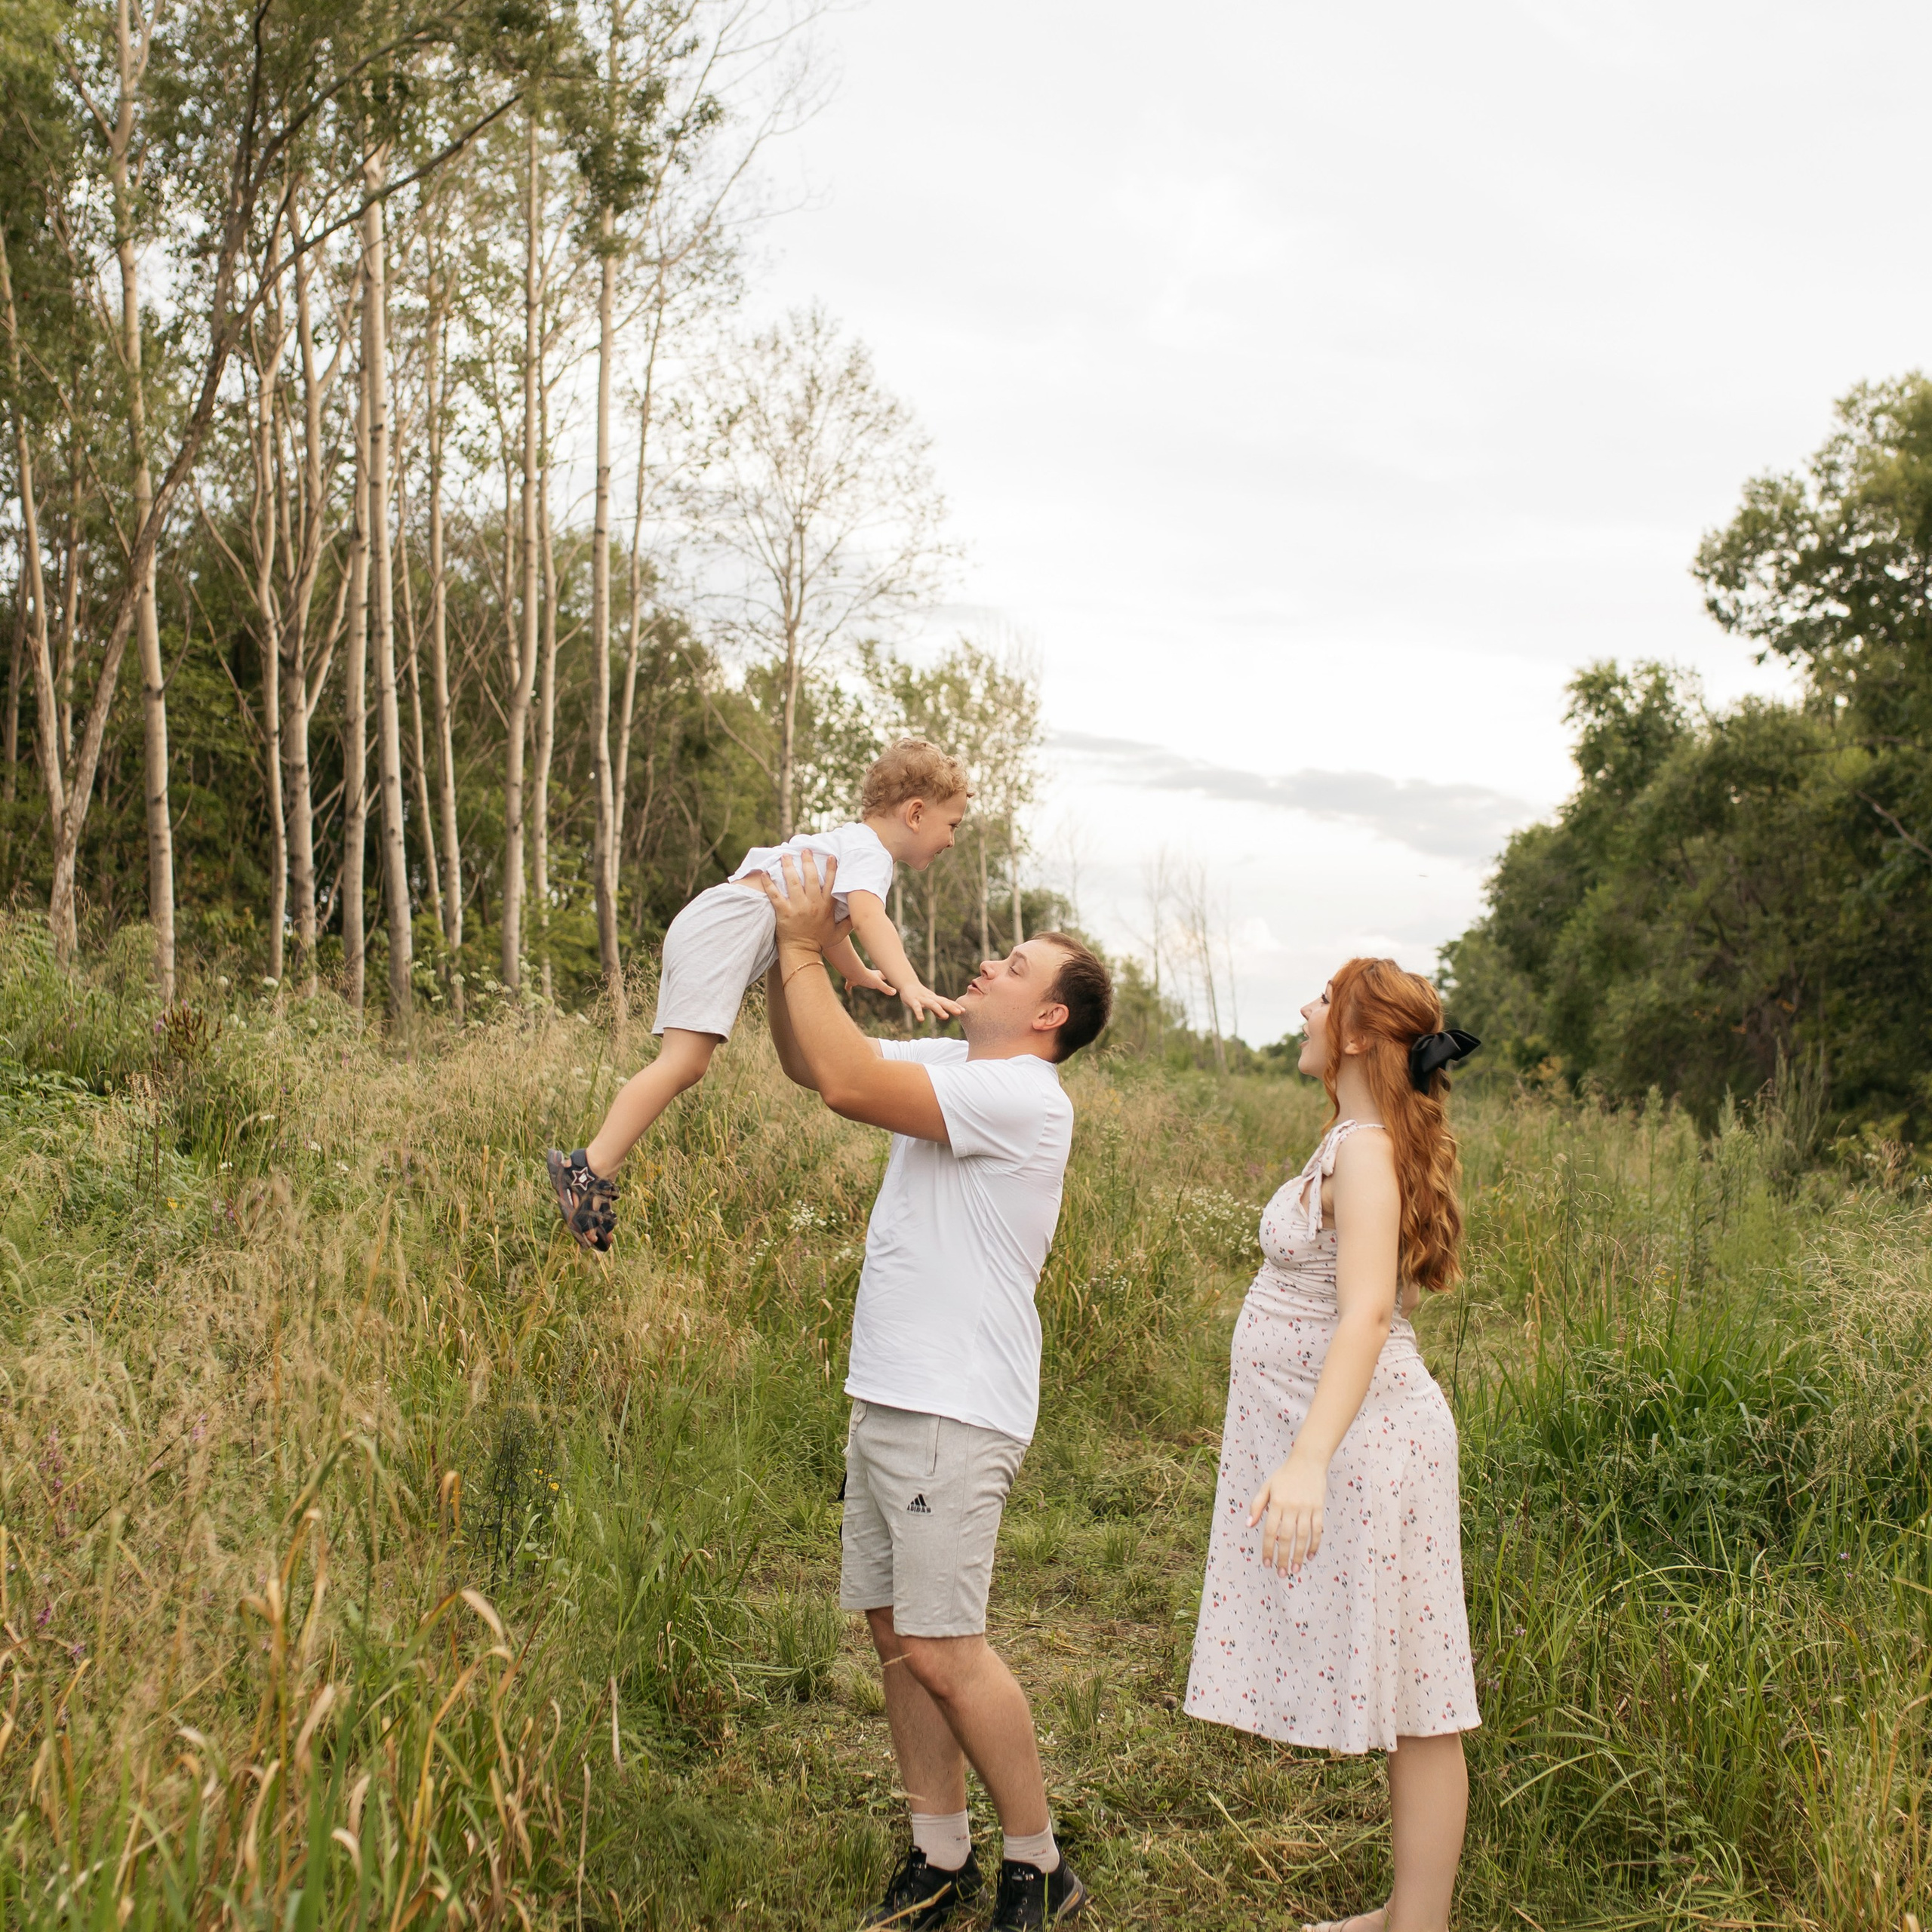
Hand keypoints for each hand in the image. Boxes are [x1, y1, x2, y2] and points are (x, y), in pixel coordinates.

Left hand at [755, 851, 843, 956]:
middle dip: (808, 861)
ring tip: (785, 855)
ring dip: (788, 867)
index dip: (831, 868)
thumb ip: (849, 922)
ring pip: (792, 882)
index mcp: (826, 906)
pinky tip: (764, 873)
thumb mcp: (838, 933)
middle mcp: (812, 904)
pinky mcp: (783, 912)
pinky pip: (775, 894)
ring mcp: (797, 907)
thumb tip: (859, 913)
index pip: (830, 883)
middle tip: (805, 850)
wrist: (802, 953)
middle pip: (811, 877)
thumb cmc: (820, 942)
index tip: (830, 856)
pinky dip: (769, 883)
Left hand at [842, 962, 897, 996]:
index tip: (893, 975)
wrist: (854, 973)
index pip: (885, 975)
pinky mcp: (852, 980)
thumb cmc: (867, 977)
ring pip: (863, 978)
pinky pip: (850, 984)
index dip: (889, 975)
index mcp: (876, 976)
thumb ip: (886, 988)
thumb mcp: (878, 984)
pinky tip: (847, 989)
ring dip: (865, 980)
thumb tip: (894, 992)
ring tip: (864, 981)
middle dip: (879, 976)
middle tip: (882, 976)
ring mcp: (860, 977)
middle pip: (875, 975)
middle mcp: (869, 976)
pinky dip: (849, 986)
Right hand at [898, 981, 964, 1023]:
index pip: (946, 1002)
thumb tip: (944, 1016)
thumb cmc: (919, 995)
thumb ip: (936, 1010)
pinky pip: (916, 1007)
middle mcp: (930, 998)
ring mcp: (922, 999)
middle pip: (942, 1002)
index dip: (955, 1006)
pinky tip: (921, 1020)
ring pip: (932, 1004)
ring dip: (939, 1010)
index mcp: (935, 998)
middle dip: (951, 1007)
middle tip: (959, 1013)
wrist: (907, 984)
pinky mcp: (912, 1001)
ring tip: (946, 1017)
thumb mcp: (929, 1002)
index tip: (964, 1011)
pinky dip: (919, 1013)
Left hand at [1247, 1453, 1326, 1576]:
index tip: (1266, 1563)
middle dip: (1283, 1557)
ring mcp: (1307, 1508)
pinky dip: (1315, 1544)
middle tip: (1281, 1573)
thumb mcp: (1267, 1487)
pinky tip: (1310, 1556)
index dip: (1268, 1549)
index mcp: (1276, 1502)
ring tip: (1295, 1570)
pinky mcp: (1319, 1508)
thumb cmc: (1284, 1476)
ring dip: (1299, 1555)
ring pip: (1303, 1536)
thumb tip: (1249, 1526)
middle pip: (1286, 1537)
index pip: (1270, 1531)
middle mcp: (1291, 1507)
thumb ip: (1256, 1506)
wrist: (1308, 1461)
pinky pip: (1318, 1530)